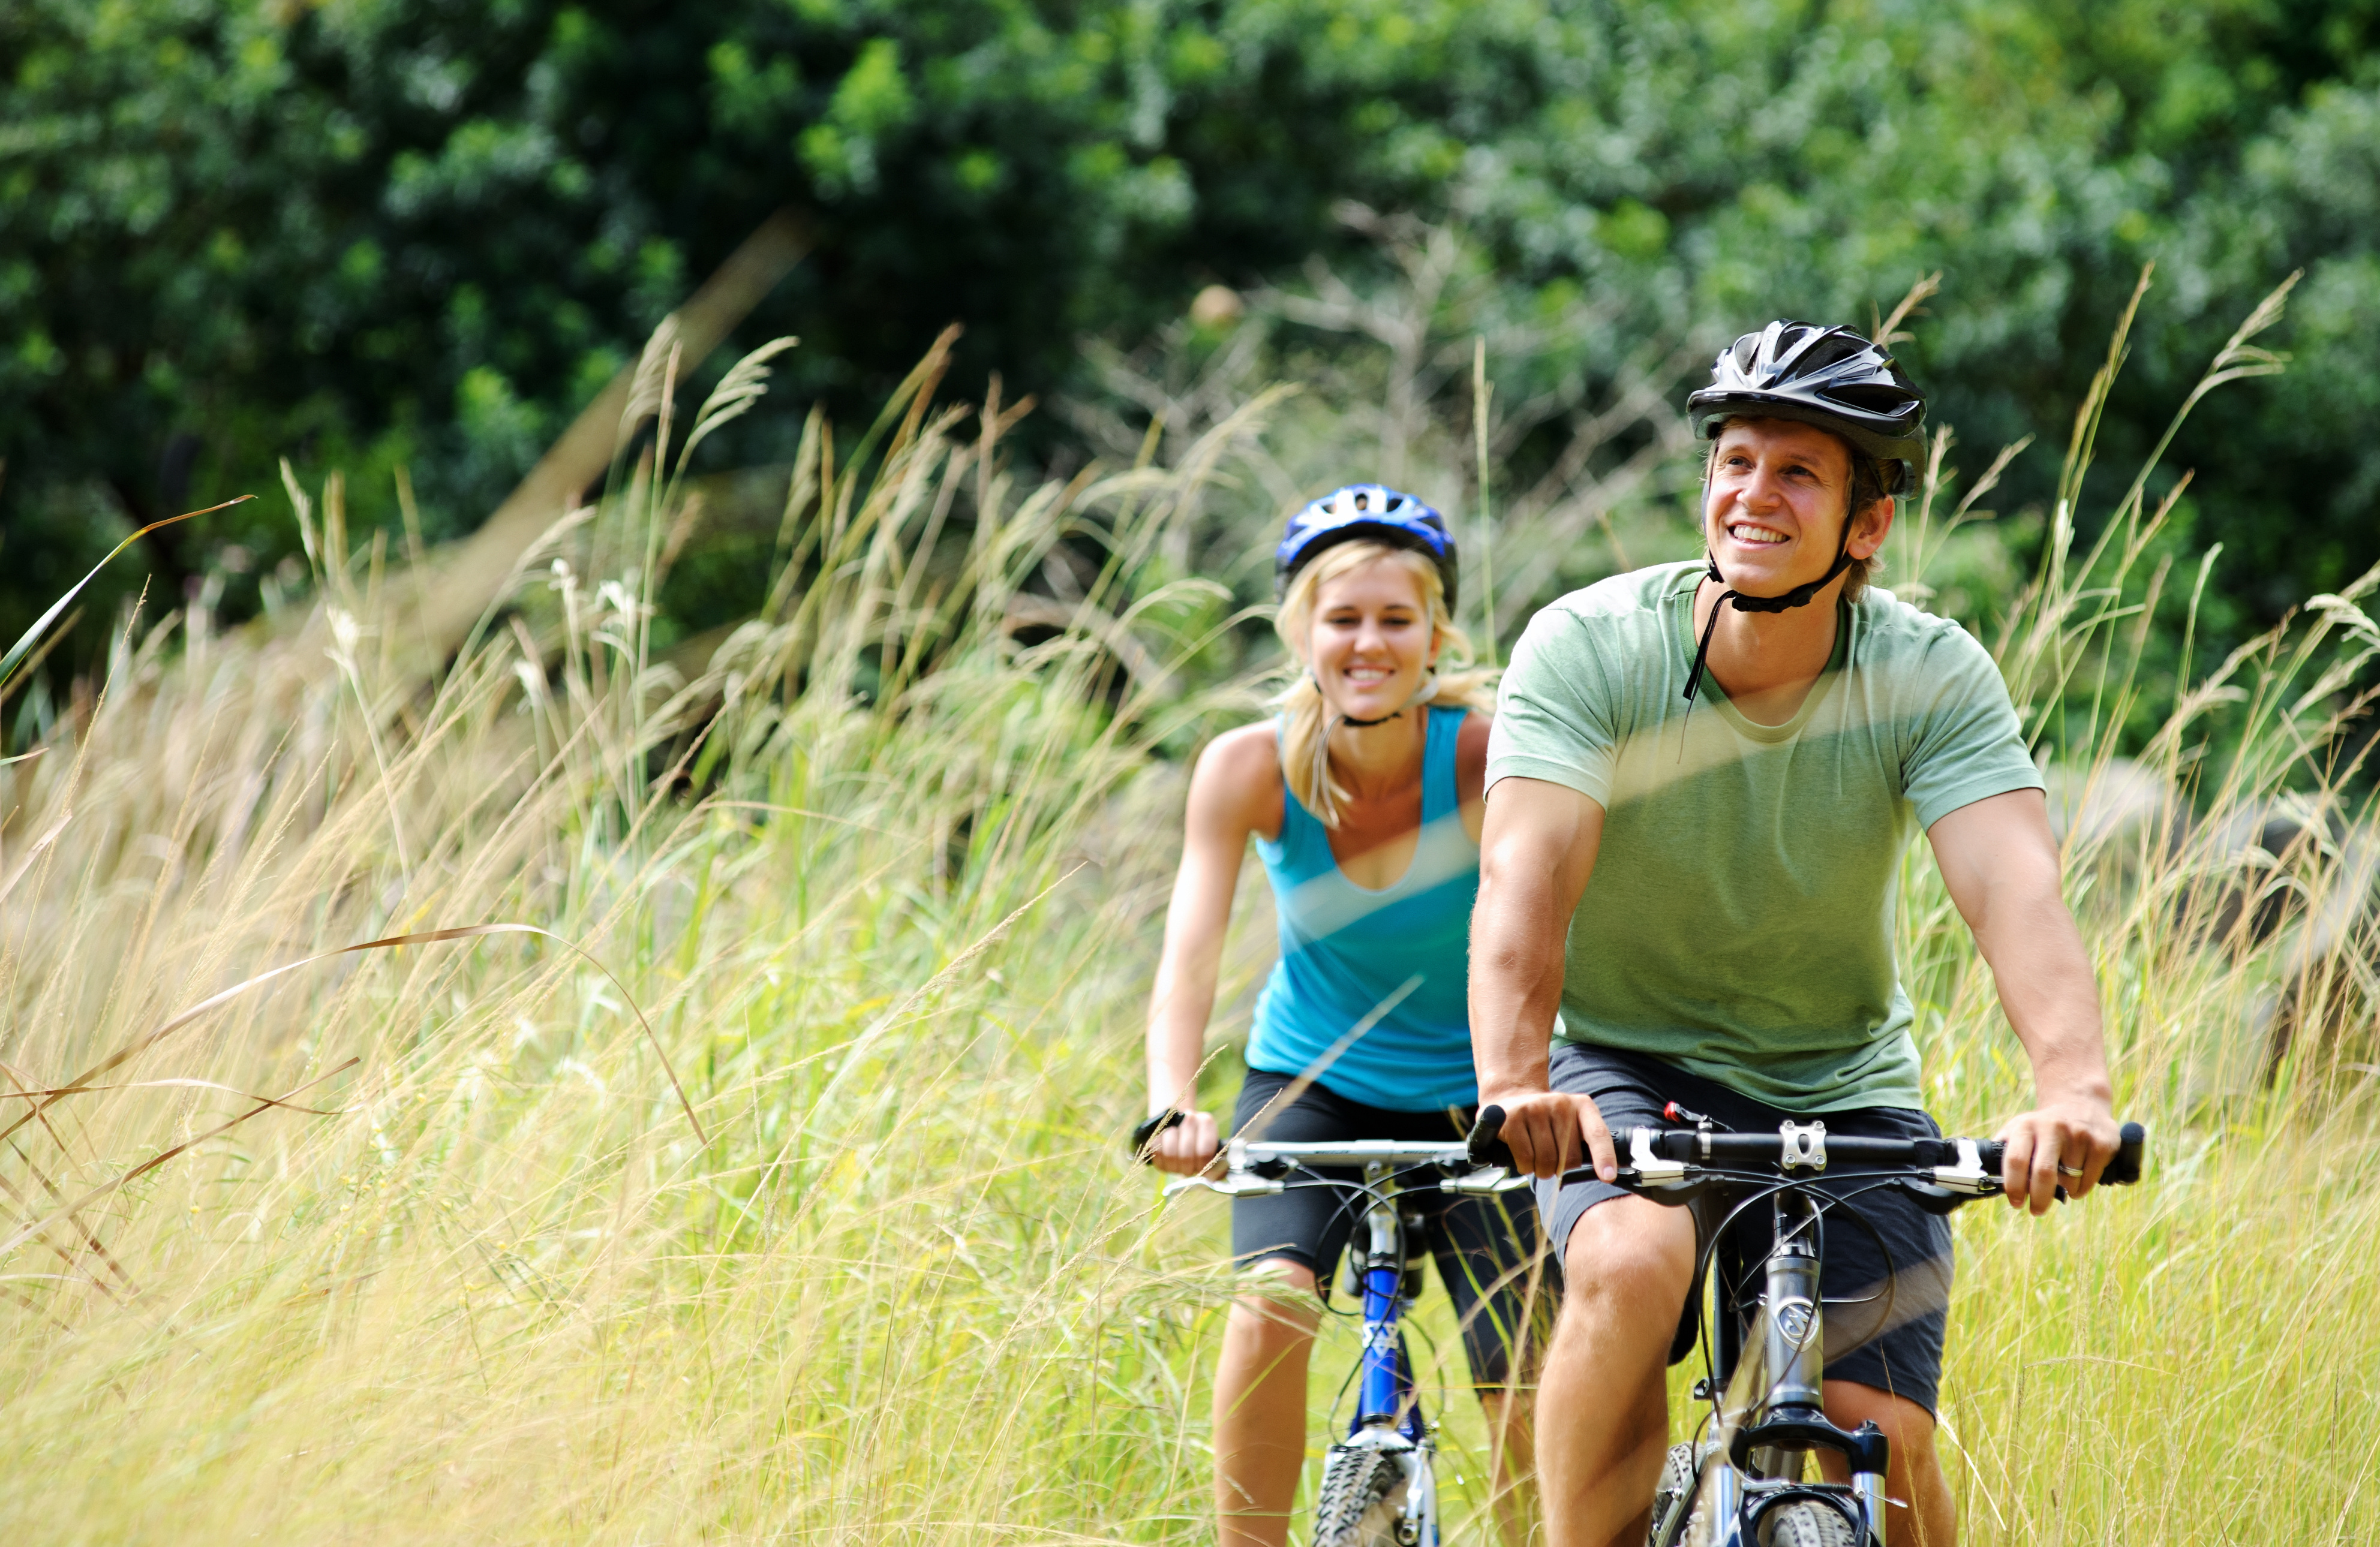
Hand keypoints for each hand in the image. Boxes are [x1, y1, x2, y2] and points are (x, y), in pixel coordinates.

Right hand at [1147, 1110, 1220, 1175]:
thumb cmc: (1198, 1145)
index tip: (1203, 1172)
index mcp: (1206, 1123)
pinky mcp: (1154, 1129)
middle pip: (1186, 1155)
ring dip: (1174, 1167)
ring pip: (1170, 1154)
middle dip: (1187, 1168)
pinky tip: (1168, 1162)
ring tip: (1179, 1166)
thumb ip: (1217, 1164)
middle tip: (1189, 1169)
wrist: (1176, 1125)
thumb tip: (1215, 1176)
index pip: (1205, 1152)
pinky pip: (1156, 1152)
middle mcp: (1189, 1118)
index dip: (1202, 1168)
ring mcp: (1171, 1122)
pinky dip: (1162, 1162)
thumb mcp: (1211, 1150)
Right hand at [1481, 1088, 1619, 1181]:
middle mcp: (1560, 1102)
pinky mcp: (1513, 1118)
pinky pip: (1526, 1159)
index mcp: (1581, 1105)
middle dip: (1561, 1168)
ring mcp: (1535, 1108)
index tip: (1608, 1177)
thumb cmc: (1548, 1123)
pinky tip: (1524, 1158)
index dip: (1604, 1156)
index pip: (1598, 1134)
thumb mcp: (1571, 1124)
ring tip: (1537, 1158)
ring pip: (1547, 1161)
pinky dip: (1526, 1167)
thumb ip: (1588, 1144)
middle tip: (1553, 1160)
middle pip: (1570, 1157)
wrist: (1511, 1101)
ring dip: (1542, 1170)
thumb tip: (1607, 1174)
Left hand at [1997, 1089, 2119, 1214]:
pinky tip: (2078, 1180)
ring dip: (2064, 1191)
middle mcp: (2052, 1128)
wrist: (2080, 1104)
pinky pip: (2088, 1181)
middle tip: (2037, 1210)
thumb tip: (1985, 1177)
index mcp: (2026, 1126)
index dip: (2014, 1186)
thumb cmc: (2043, 1127)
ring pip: (2069, 1182)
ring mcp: (2078, 1135)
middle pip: (2043, 1174)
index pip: (2015, 1160)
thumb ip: (2002, 1150)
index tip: (2016, 1202)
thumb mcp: (2018, 1129)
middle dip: (2039, 1199)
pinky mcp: (2101, 1144)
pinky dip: (2081, 1189)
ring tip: (2062, 1183)